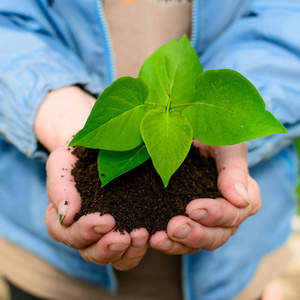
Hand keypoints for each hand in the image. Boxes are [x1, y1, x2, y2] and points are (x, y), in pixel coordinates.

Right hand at [36, 87, 148, 269]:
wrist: (101, 145)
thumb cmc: (78, 153)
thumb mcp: (63, 162)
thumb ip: (60, 186)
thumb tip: (67, 216)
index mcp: (65, 217)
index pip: (66, 233)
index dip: (84, 232)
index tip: (105, 220)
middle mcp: (85, 230)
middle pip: (90, 252)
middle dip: (106, 248)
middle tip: (123, 238)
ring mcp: (109, 232)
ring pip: (114, 257)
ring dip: (126, 252)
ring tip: (141, 236)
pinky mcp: (130, 227)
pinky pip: (133, 249)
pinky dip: (140, 247)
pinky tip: (152, 234)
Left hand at [150, 141, 260, 253]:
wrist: (189, 134)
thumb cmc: (212, 136)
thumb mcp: (226, 145)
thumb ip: (234, 168)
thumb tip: (240, 199)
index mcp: (244, 196)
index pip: (234, 213)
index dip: (215, 214)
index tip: (192, 208)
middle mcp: (227, 214)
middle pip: (218, 235)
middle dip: (196, 233)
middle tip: (174, 226)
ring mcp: (206, 221)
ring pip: (198, 242)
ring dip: (179, 243)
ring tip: (159, 239)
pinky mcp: (186, 222)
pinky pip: (180, 240)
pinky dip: (168, 242)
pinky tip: (153, 238)